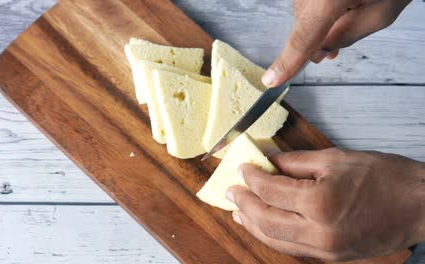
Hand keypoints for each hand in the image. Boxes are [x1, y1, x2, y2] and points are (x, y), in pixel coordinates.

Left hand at [226, 148, 424, 260]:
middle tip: (230, 191)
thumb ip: (295, 162)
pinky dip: (273, 236)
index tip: (241, 169)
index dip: (251, 178)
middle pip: (266, 220)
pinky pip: (292, 248)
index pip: (270, 191)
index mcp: (320, 202)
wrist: (421, 206)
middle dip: (243, 204)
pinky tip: (264, 226)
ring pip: (276, 240)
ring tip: (237, 212)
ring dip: (253, 224)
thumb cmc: (386, 178)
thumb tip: (269, 161)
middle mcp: (319, 232)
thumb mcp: (336, 159)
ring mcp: (326, 250)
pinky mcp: (332, 257)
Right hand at [262, 0, 411, 87]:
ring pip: (304, 15)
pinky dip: (320, 10)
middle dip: (317, 42)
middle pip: (303, 27)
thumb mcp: (381, 13)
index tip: (271, 80)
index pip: (302, 39)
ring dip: (320, 24)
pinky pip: (308, 1)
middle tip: (333, 52)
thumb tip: (321, 50)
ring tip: (345, 20)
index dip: (287, 63)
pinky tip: (339, 8)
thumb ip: (347, 36)